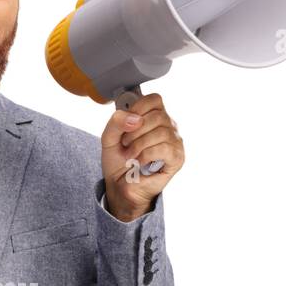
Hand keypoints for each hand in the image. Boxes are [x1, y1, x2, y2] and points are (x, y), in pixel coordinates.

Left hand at [100, 92, 183, 221]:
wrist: (120, 185)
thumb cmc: (118, 160)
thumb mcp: (109, 138)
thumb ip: (116, 122)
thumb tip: (135, 119)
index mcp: (154, 116)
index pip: (155, 99)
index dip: (138, 108)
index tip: (126, 123)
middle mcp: (168, 127)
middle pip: (158, 116)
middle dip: (135, 131)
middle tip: (125, 144)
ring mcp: (175, 142)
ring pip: (161, 132)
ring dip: (139, 144)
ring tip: (130, 155)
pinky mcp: (177, 158)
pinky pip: (165, 148)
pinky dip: (146, 154)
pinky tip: (139, 161)